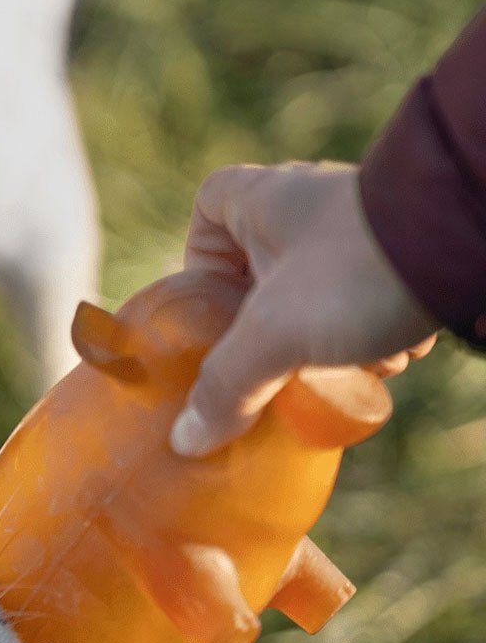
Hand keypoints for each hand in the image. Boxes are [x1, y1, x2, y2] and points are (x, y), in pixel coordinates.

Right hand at [169, 162, 438, 456]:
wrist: (478, 241)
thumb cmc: (358, 271)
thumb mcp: (275, 335)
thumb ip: (226, 387)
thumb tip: (186, 441)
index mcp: (263, 200)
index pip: (210, 205)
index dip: (200, 257)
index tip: (209, 304)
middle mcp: (311, 206)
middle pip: (262, 268)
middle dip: (269, 326)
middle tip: (274, 361)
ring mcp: (362, 229)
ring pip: (316, 291)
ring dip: (324, 339)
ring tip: (344, 366)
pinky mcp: (404, 254)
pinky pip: (366, 299)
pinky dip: (370, 334)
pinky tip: (387, 354)